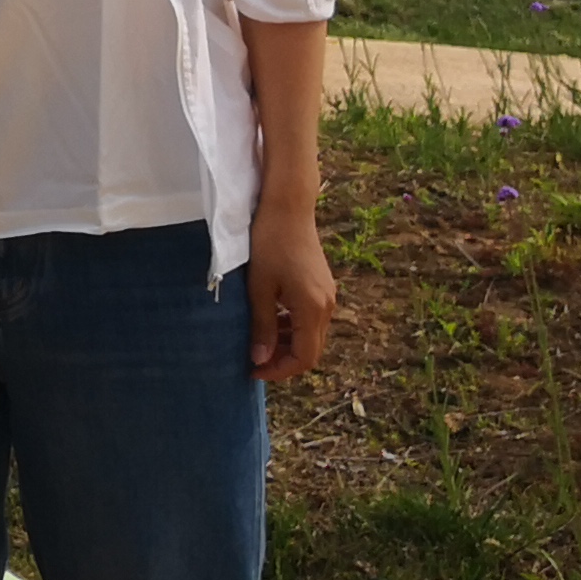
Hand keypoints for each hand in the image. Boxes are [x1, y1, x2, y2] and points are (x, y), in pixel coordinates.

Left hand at [246, 200, 334, 380]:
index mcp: (313, 309)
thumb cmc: (269, 243)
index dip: (279, 370)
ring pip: (310, 335)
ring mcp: (327, 296)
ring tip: (257, 341)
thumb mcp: (259, 287)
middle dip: (282, 360)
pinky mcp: (321, 286)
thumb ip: (262, 325)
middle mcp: (326, 306)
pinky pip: (309, 318)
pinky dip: (291, 326)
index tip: (253, 371)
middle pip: (310, 350)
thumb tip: (260, 360)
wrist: (288, 208)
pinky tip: (270, 320)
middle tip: (253, 359)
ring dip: (286, 343)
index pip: (304, 358)